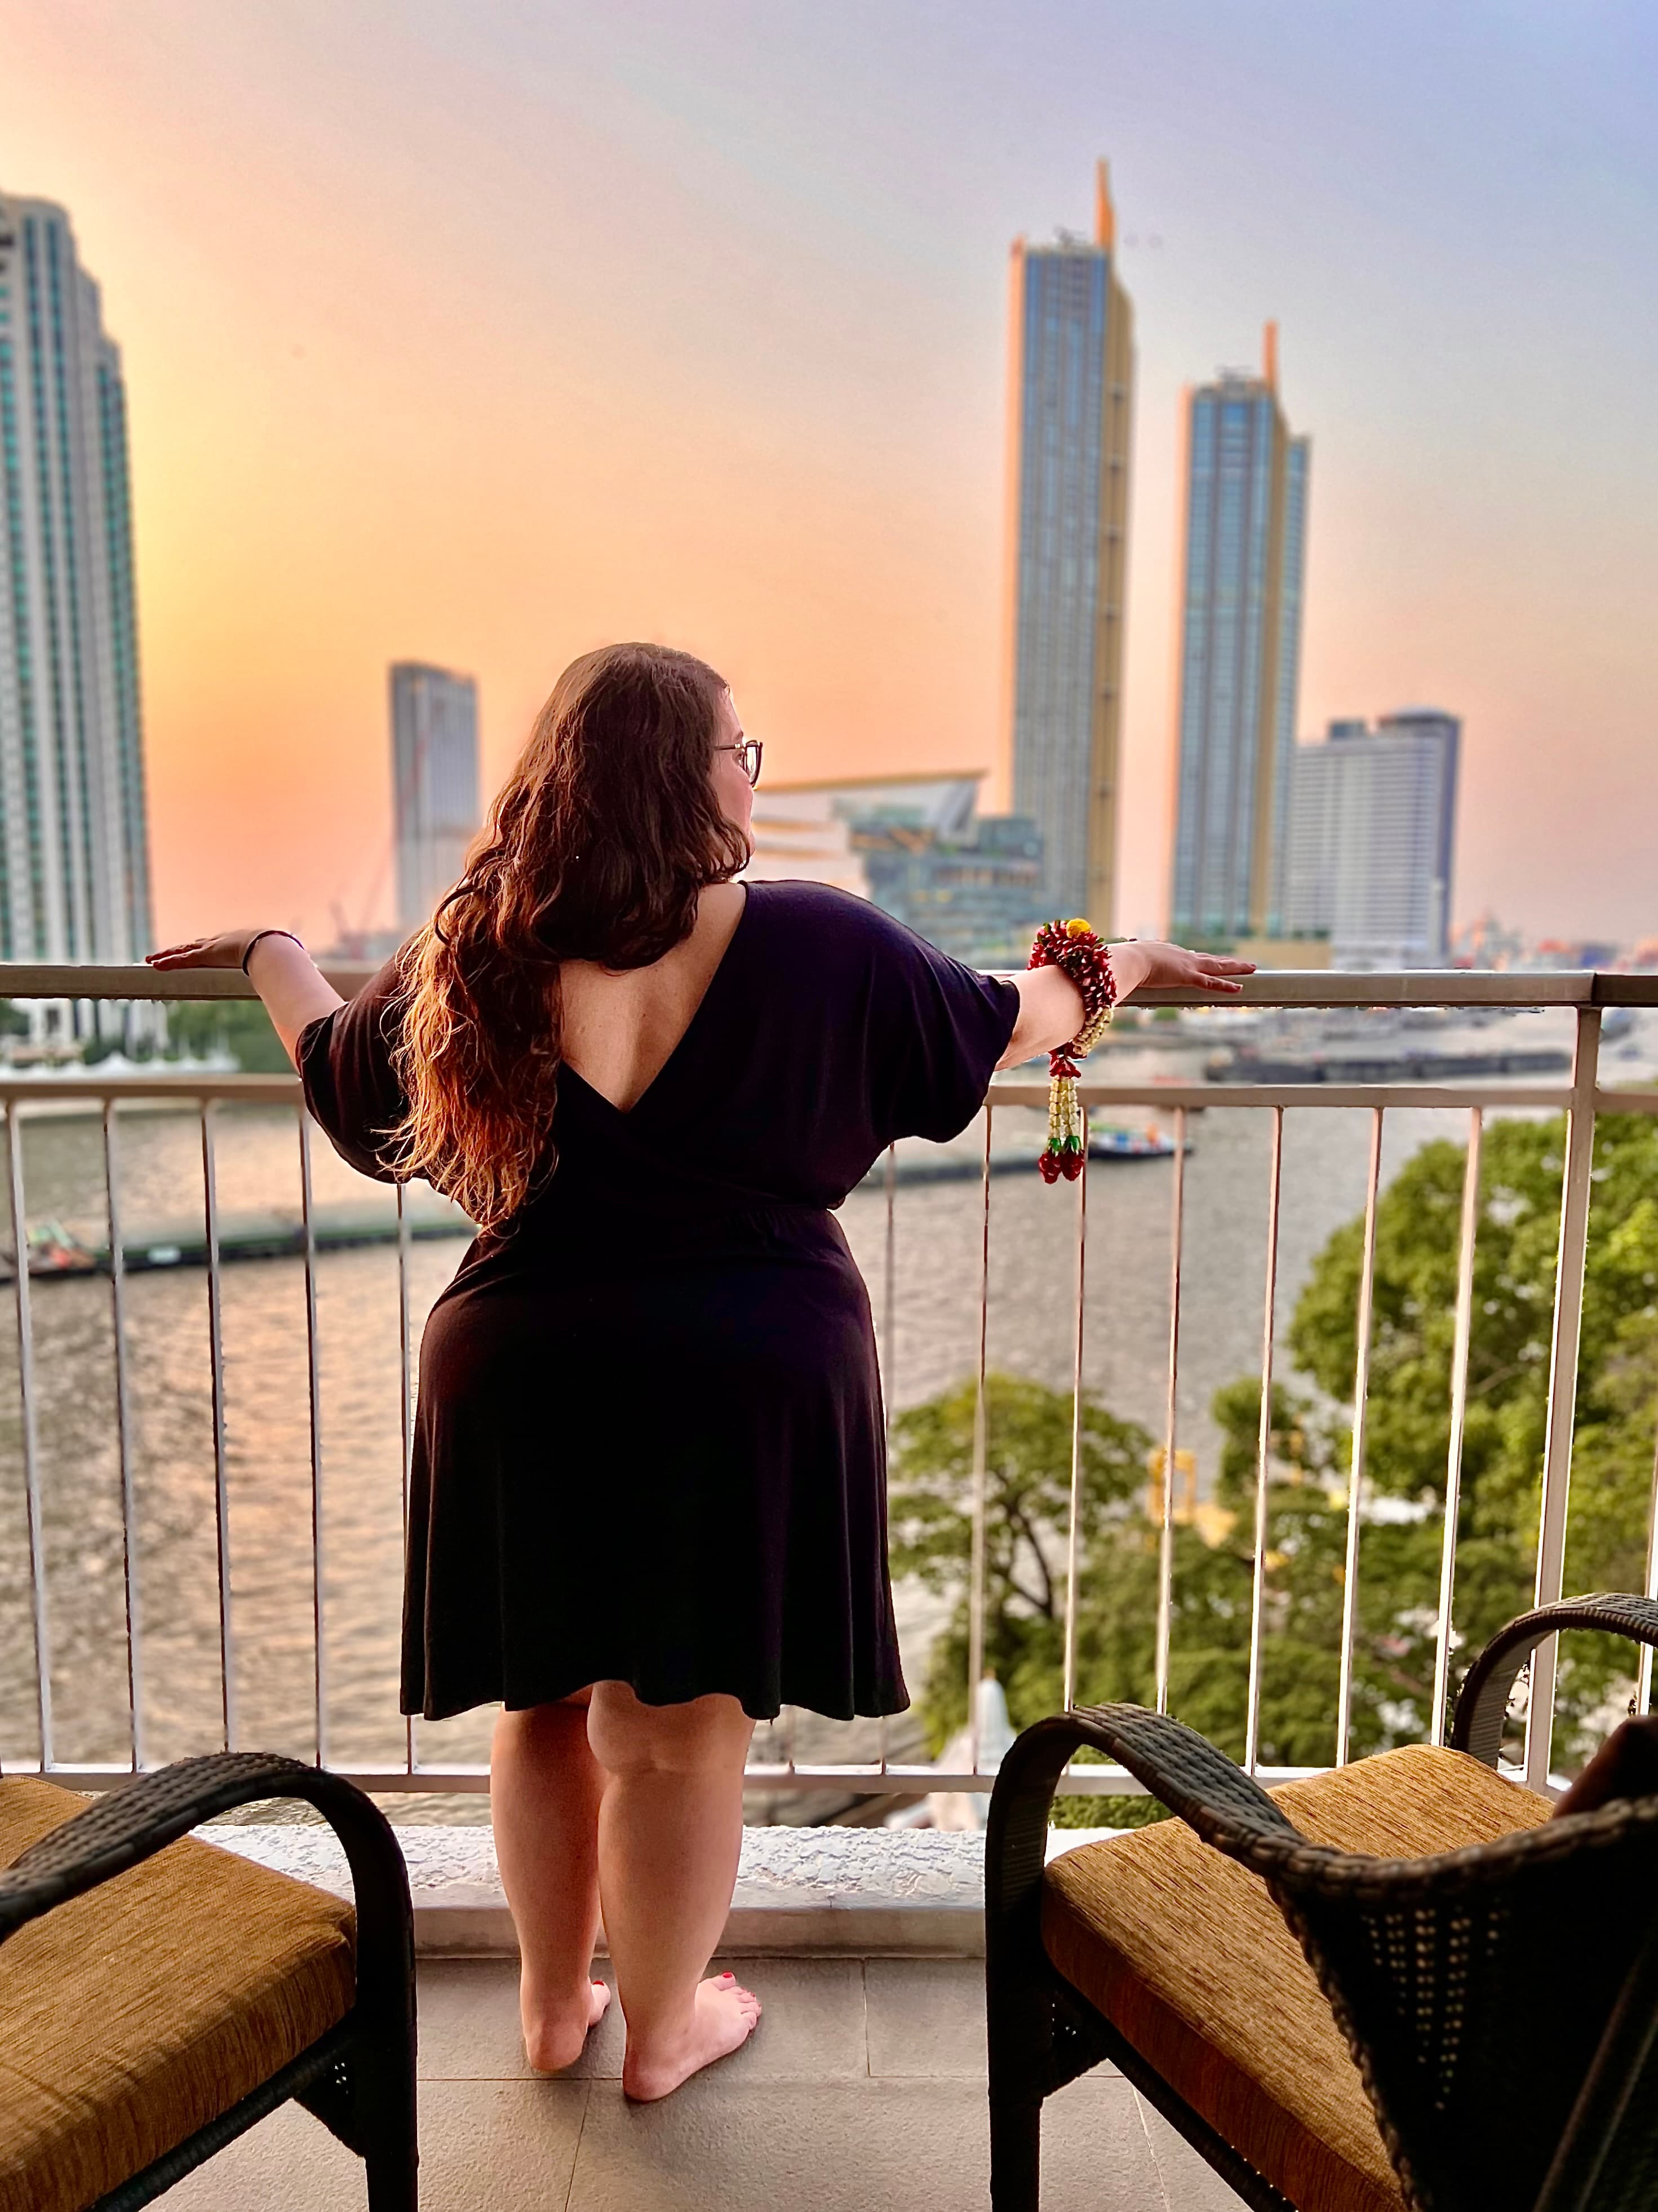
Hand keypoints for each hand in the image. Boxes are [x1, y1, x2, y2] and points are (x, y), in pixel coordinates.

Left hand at [146, 929, 288, 970]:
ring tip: (150, 960)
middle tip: (163, 954)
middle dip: (177, 951)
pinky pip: (182, 960)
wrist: (270, 946)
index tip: (193, 949)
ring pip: (182, 952)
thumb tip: (299, 977)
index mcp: (232, 944)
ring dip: (165, 956)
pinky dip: (168, 963)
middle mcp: (218, 943)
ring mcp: (210, 949)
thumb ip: (278, 971)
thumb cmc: (275, 953)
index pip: (211, 946)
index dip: (199, 948)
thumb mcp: (273, 963)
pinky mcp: (205, 956)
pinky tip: (154, 966)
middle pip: (191, 947)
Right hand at [1110, 941, 1253, 1000]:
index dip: (1201, 959)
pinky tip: (1240, 987)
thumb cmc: (1125, 961)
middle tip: (1242, 962)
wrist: (1129, 960)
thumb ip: (1129, 967)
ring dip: (1236, 967)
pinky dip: (1226, 986)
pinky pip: (1211, 983)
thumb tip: (1116, 970)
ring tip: (1252, 967)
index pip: (1189, 956)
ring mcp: (1187, 965)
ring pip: (1217, 966)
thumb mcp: (1129, 962)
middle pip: (1209, 958)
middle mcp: (1182, 955)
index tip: (1209, 959)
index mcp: (1168, 952)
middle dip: (1226, 960)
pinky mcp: (1188, 977)